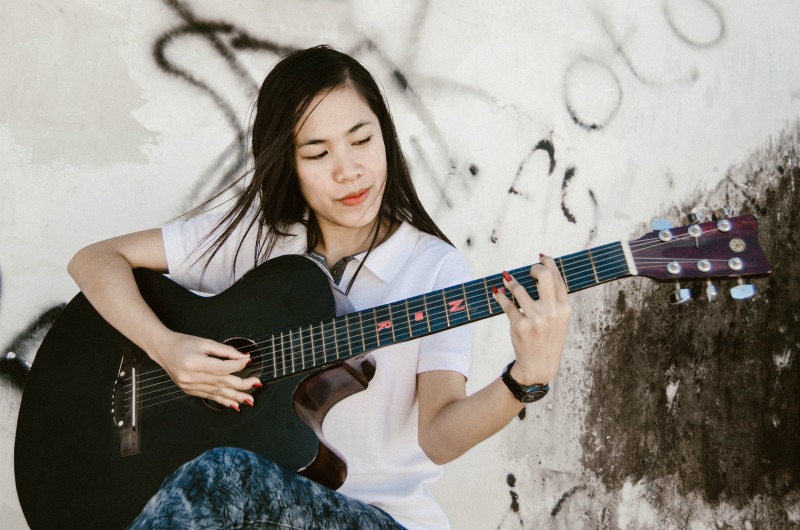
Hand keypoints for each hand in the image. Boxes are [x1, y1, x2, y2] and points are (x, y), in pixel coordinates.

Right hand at [149, 331, 261, 409]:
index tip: (249, 361)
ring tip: (249, 399)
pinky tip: (234, 404)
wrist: (163, 350)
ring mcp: (189, 386)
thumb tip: (243, 357)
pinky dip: (223, 401)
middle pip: (222, 382)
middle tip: (256, 383)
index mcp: (194, 363)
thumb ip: (225, 350)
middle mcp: (191, 377)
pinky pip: (210, 397)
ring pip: (217, 392)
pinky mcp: (189, 390)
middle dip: (242, 385)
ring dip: (235, 397)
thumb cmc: (183, 344)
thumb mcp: (205, 342)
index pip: (222, 368)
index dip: (238, 365)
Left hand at [492, 255, 570, 384]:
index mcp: (564, 308)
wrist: (540, 365)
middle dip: (534, 268)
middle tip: (528, 271)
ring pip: (519, 289)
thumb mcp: (559, 320)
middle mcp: (552, 312)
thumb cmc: (548, 339)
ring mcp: (535, 318)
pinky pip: (507, 304)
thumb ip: (554, 299)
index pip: (558, 278)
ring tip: (507, 280)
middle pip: (544, 276)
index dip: (549, 264)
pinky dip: (500, 296)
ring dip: (511, 282)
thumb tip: (543, 273)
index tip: (541, 258)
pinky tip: (497, 293)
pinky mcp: (519, 325)